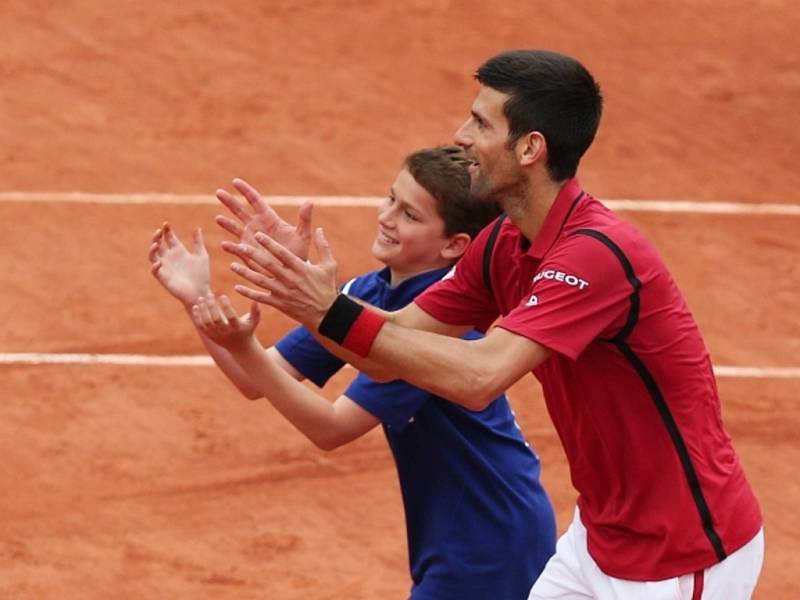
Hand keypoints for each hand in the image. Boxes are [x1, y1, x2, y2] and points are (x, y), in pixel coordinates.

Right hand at [149, 223, 210, 306]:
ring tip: (156, 244)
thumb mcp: (201, 256)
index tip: (166, 224)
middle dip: (157, 237)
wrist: (201, 291)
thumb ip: (198, 242)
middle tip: (159, 231)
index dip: (166, 230)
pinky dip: (155, 265)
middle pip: (158, 244)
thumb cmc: (202, 275)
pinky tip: (159, 262)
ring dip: (152, 249)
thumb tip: (197, 228)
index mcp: (178, 251)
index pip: (169, 237)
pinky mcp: (163, 277)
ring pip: (153, 255)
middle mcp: (169, 257)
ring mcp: (165, 267)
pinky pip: (155, 270)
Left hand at [191, 293, 259, 349]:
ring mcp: (216, 335)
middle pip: (216, 319)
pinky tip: (196, 306)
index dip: (226, 306)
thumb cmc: (247, 329)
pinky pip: (201, 326)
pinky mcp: (209, 336)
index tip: (223, 295)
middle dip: (212, 306)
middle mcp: (226, 332)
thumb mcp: (253, 321)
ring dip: (203, 310)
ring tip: (201, 298)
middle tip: (209, 294)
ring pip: (206, 322)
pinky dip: (197, 316)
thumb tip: (256, 300)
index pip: (231, 317)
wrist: (239, 347)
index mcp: (237, 328)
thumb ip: (256, 311)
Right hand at [215, 178, 313, 260]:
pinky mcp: (247, 253)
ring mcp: (250, 239)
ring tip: (218, 218)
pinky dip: (231, 247)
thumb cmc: (299, 252)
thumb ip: (304, 219)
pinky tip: (224, 245)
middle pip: (240, 211)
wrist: (292, 271)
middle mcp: (256, 226)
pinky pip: (236, 249)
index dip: (245, 191)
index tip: (235, 181)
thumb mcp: (303, 235)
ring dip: (226, 223)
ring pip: (234, 228)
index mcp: (269, 218)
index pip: (255, 200)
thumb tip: (310, 202)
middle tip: (218, 192)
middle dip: (230, 201)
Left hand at [222, 227, 338, 328]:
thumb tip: (319, 229)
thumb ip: (323, 246)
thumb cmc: (327, 288)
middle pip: (268, 265)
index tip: (257, 234)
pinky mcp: (279, 304)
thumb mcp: (330, 265)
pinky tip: (237, 287)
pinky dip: (248, 293)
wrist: (327, 314)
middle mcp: (290, 279)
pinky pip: (261, 298)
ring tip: (233, 265)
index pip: (282, 253)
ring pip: (260, 281)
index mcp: (301, 268)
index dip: (269, 244)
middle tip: (240, 246)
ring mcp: (283, 293)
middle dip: (253, 255)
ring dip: (245, 273)